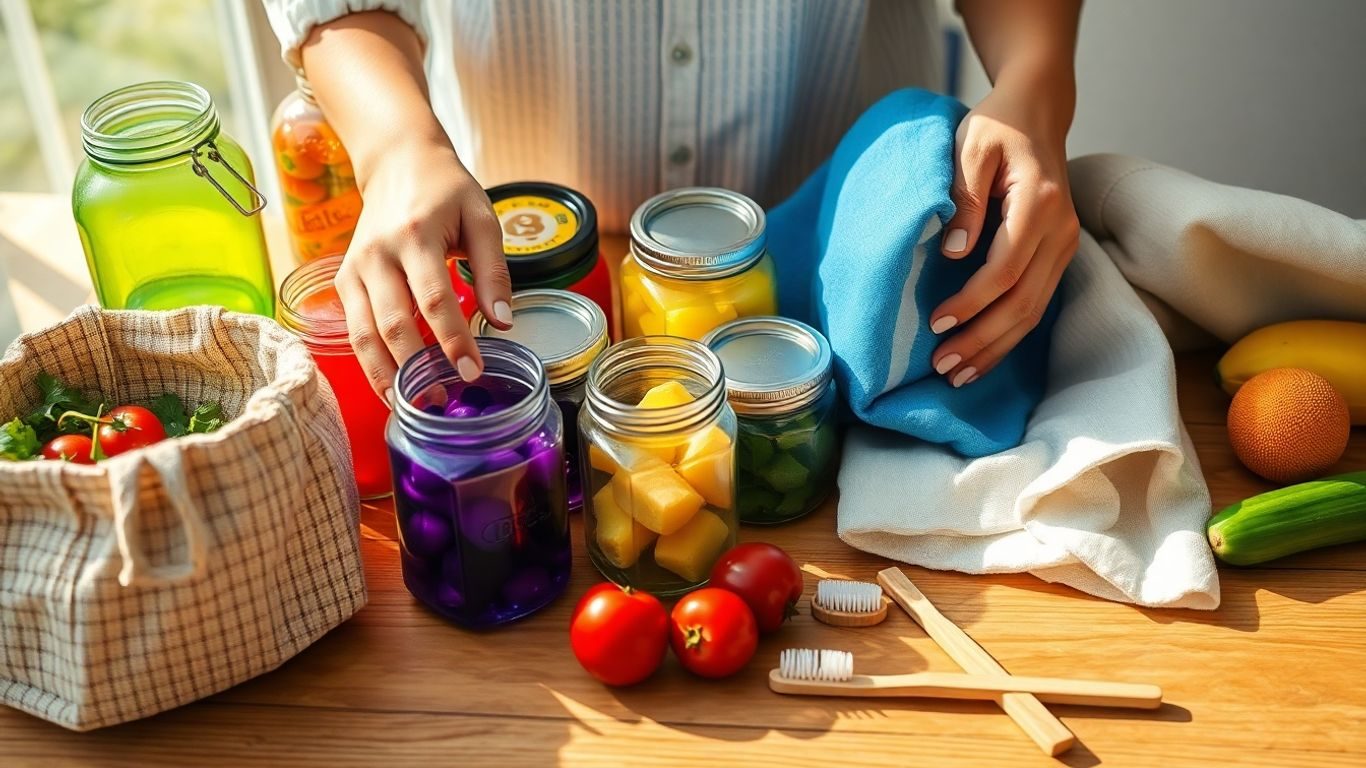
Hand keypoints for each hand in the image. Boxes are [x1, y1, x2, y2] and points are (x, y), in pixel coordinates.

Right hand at [334, 138, 511, 403]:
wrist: (397, 162)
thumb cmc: (446, 191)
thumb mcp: (482, 218)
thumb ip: (493, 271)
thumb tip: (502, 322)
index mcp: (415, 236)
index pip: (433, 300)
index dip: (452, 341)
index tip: (472, 371)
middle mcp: (377, 255)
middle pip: (393, 324)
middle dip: (418, 368)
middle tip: (444, 397)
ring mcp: (354, 270)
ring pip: (364, 335)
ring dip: (388, 376)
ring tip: (415, 405)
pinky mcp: (344, 281)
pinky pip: (354, 331)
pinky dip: (371, 363)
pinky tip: (393, 387)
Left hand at [929, 80, 1079, 386]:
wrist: (1036, 111)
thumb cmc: (996, 126)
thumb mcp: (970, 147)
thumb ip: (963, 195)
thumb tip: (954, 252)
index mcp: (1039, 203)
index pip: (1004, 269)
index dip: (970, 302)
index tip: (935, 323)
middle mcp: (1060, 230)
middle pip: (1023, 301)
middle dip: (981, 339)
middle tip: (942, 366)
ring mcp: (1065, 244)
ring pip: (1034, 311)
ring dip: (996, 347)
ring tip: (958, 375)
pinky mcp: (1059, 254)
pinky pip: (1037, 303)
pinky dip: (1009, 334)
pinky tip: (984, 356)